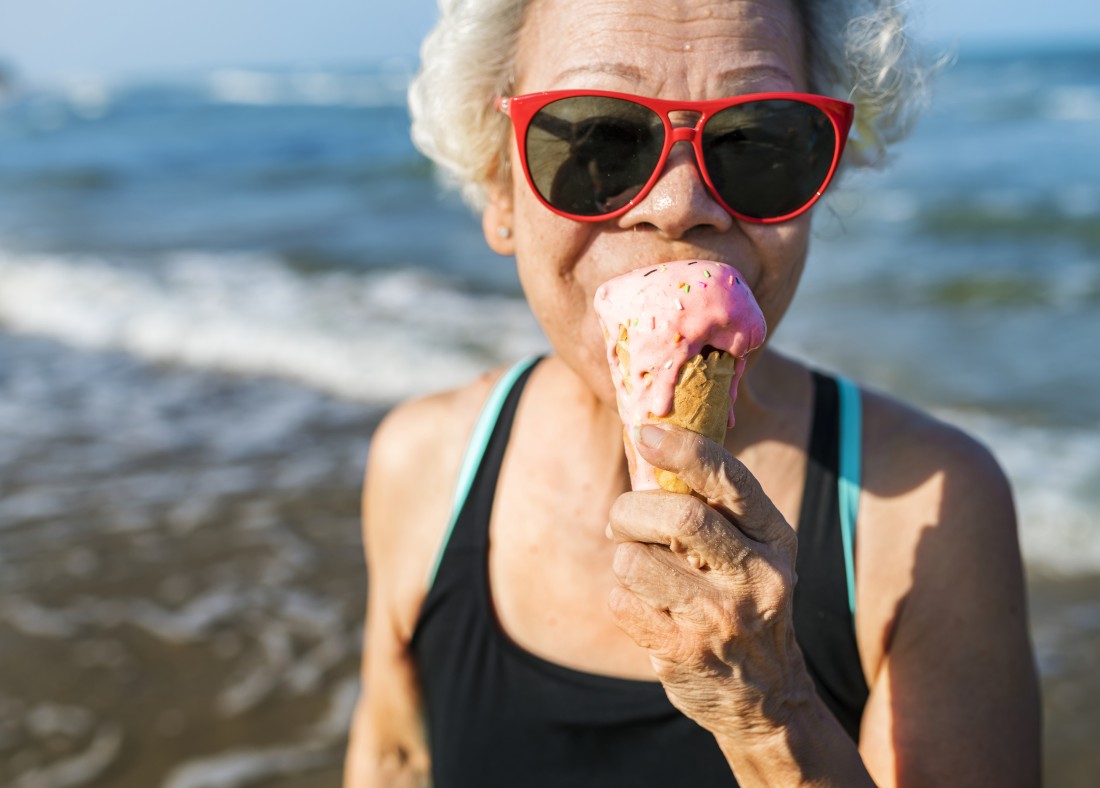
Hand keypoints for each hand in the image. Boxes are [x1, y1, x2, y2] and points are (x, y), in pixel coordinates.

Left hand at [607, 423, 812, 740]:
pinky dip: (620, 596)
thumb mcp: (754, 552)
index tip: (646, 432)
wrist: (768, 699)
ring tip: (639, 571)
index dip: (684, 449)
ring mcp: (722, 618)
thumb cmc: (744, 602)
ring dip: (623, 559)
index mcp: (775, 539)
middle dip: (631, 510)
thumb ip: (714, 508)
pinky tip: (645, 608)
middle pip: (679, 517)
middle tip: (621, 520)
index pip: (731, 480)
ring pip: (636, 561)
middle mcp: (758, 576)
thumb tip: (648, 444)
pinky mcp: (685, 651)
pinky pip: (621, 601)